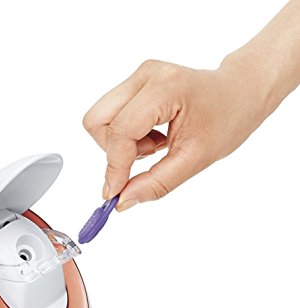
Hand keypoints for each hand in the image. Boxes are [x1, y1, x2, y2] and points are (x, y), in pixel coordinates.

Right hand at [83, 58, 268, 210]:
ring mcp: (138, 76)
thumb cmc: (228, 119)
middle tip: (147, 157)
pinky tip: (154, 136)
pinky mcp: (135, 83)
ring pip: (100, 119)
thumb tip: (122, 202)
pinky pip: (111, 117)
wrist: (241, 92)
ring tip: (155, 145)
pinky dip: (126, 136)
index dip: (115, 167)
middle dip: (114, 150)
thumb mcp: (195, 159)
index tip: (114, 194)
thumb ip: (156, 183)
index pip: (122, 131)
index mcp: (165, 88)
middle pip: (98, 120)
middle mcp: (146, 75)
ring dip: (121, 144)